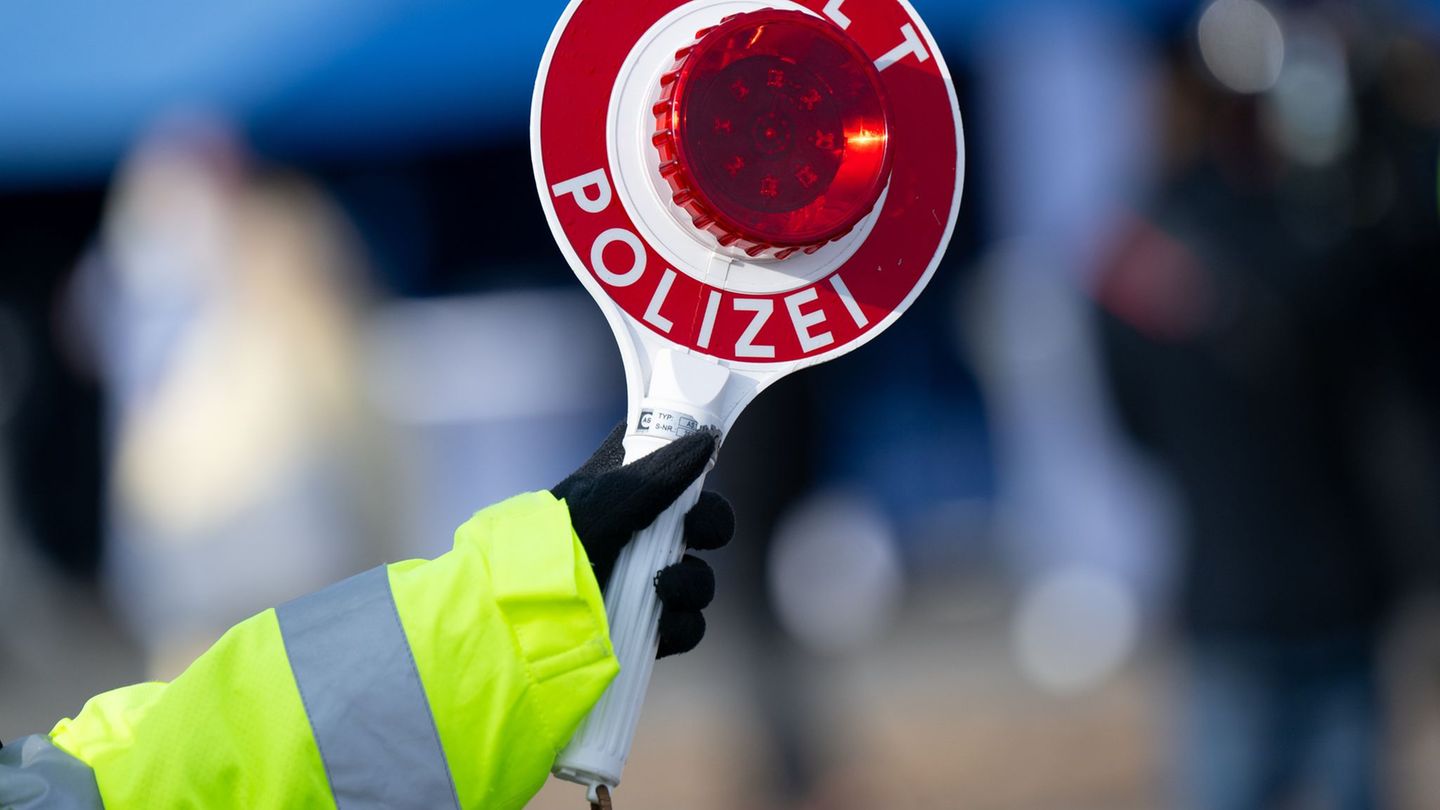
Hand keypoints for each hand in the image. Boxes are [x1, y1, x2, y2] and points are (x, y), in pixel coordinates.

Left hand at [552, 423, 733, 657]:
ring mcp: (646, 587)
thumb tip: (705, 440)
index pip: (686, 487)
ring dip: (692, 584)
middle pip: (706, 531)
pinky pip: (687, 626)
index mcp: (631, 500)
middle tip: (691, 537)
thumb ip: (659, 472)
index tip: (696, 498)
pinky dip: (679, 625)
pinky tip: (658, 624)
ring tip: (663, 588)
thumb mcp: (602, 500)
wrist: (519, 616)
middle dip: (708, 532)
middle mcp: (642, 541)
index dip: (701, 491)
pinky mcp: (645, 629)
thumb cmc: (548, 547)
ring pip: (701, 581)